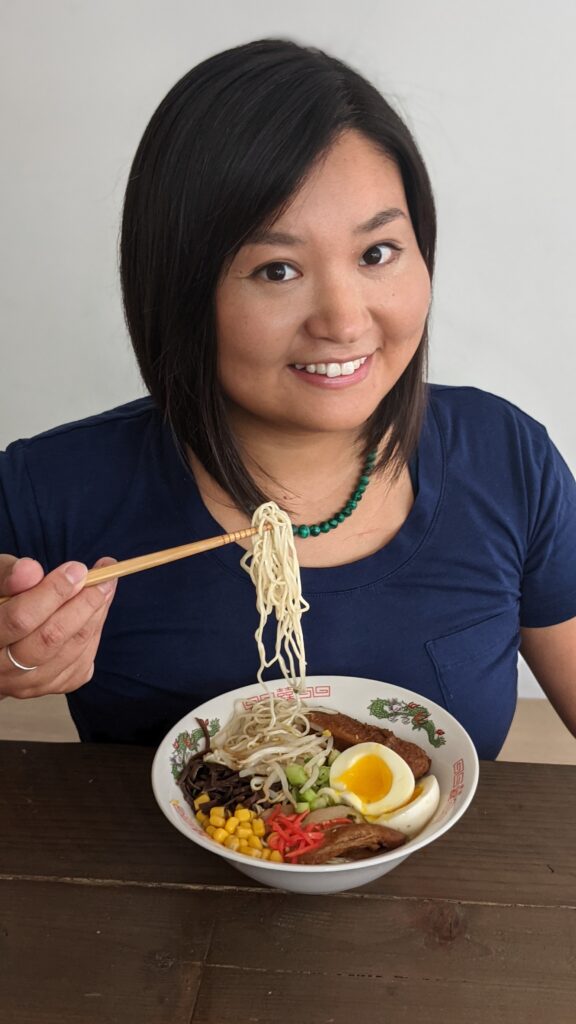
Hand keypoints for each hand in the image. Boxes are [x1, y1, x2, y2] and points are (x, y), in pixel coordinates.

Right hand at [0, 555, 116, 698]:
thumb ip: (9, 576)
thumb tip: (31, 570)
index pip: (20, 619)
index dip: (52, 593)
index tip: (77, 569)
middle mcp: (1, 670)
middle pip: (50, 639)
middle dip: (83, 604)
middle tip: (104, 578)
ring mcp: (25, 684)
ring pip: (70, 652)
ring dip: (95, 616)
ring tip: (106, 587)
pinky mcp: (48, 687)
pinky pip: (80, 664)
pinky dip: (94, 634)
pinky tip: (97, 611)